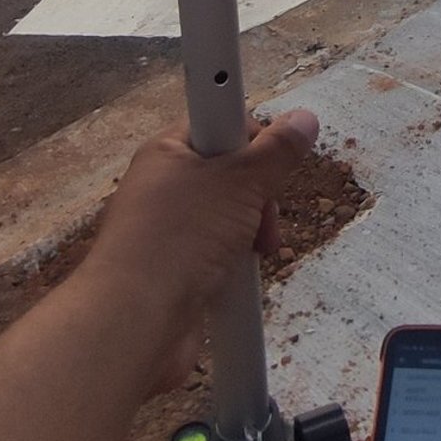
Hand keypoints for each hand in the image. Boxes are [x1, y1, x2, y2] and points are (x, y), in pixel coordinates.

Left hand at [80, 111, 319, 391]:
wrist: (136, 322)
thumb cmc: (181, 238)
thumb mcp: (240, 183)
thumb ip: (276, 152)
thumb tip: (304, 118)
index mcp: (167, 151)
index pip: (219, 125)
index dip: (252, 140)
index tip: (271, 163)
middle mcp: (163, 186)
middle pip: (230, 174)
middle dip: (259, 196)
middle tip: (264, 217)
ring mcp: (166, 230)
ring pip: (227, 217)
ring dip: (250, 232)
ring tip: (255, 251)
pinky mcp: (174, 268)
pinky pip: (216, 252)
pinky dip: (233, 261)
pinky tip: (238, 274)